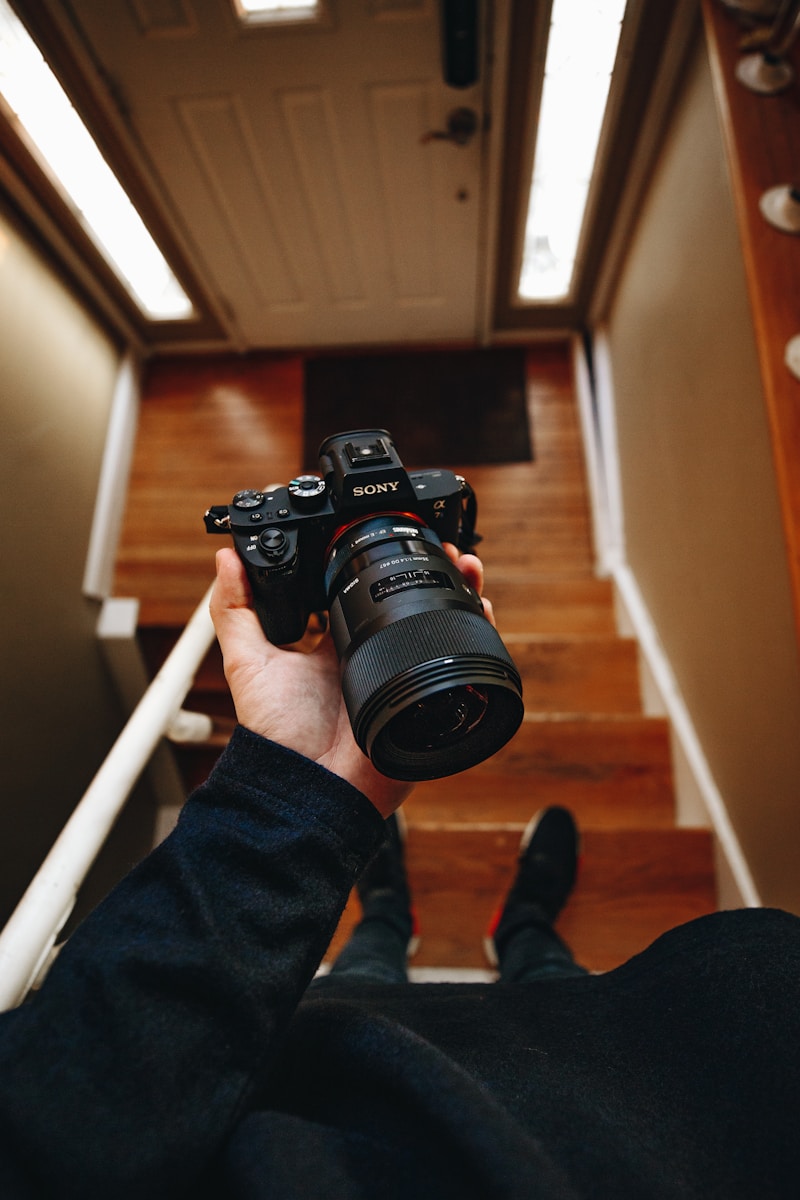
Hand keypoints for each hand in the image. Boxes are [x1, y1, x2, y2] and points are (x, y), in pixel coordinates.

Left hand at [209, 545, 491, 816]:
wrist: (314, 785)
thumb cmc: (277, 733)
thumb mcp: (247, 663)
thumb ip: (235, 609)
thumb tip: (226, 555)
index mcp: (330, 641)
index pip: (360, 589)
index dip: (380, 560)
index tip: (394, 531)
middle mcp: (367, 653)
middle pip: (406, 601)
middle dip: (431, 571)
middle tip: (447, 547)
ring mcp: (396, 673)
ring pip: (435, 625)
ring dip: (458, 593)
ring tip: (469, 568)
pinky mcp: (422, 697)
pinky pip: (455, 662)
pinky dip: (473, 633)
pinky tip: (481, 610)